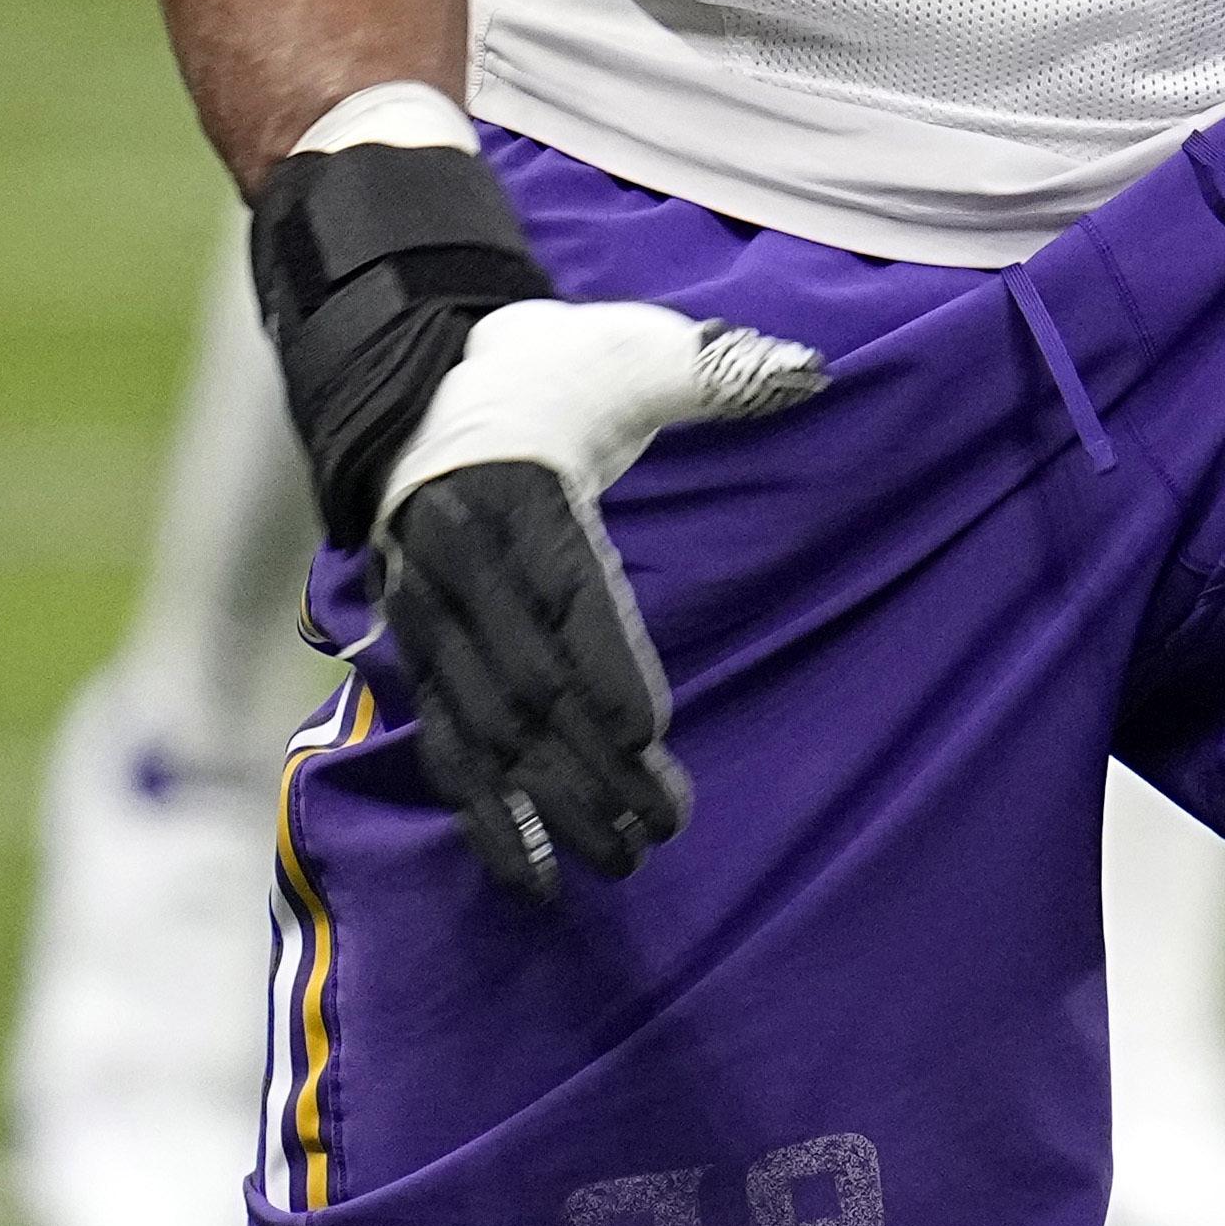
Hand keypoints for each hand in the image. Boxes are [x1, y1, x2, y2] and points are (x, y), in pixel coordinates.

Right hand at [364, 300, 823, 900]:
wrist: (426, 384)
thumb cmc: (552, 371)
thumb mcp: (630, 351)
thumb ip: (712, 370)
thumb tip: (807, 373)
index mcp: (510, 489)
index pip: (559, 589)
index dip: (600, 664)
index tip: (648, 733)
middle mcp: (455, 559)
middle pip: (523, 679)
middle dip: (589, 765)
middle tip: (663, 832)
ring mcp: (426, 612)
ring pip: (480, 728)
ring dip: (545, 804)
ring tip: (620, 862)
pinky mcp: (417, 651)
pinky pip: (442, 744)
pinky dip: (482, 815)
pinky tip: (531, 874)